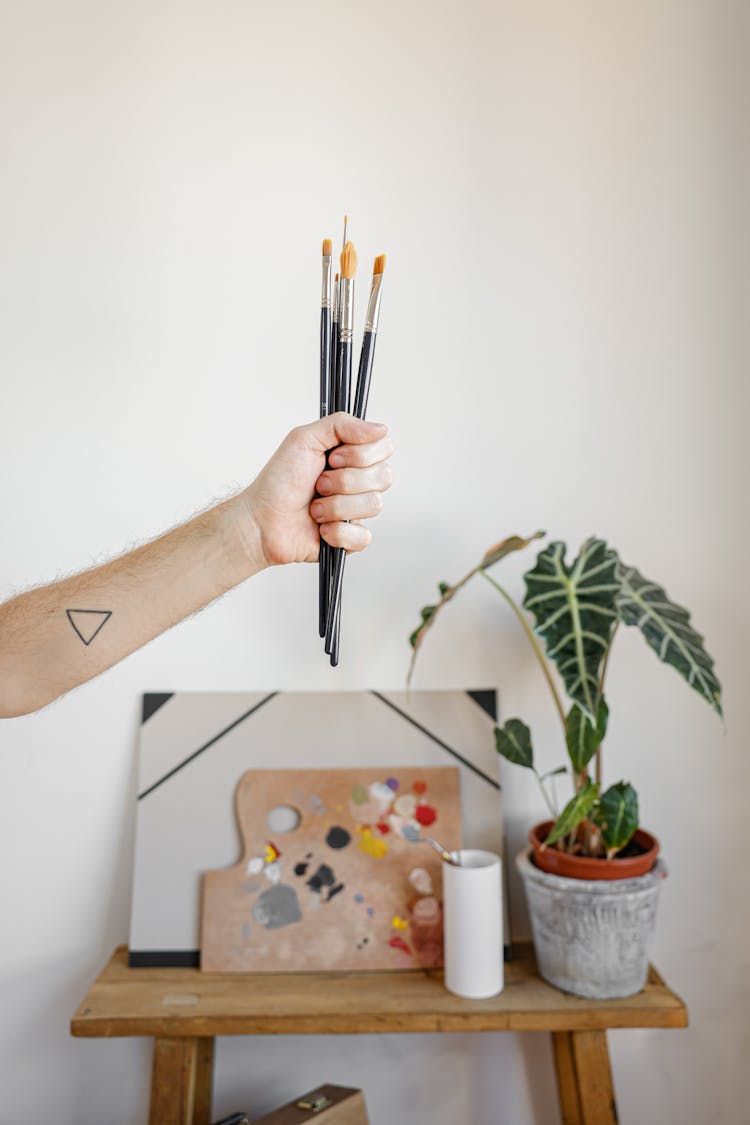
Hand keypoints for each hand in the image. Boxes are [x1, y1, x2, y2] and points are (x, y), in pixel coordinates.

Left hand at [239, 413, 393, 566]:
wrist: (262, 520)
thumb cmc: (279, 481)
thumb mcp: (304, 439)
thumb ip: (342, 424)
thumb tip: (380, 428)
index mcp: (351, 456)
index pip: (384, 447)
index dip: (360, 454)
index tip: (332, 457)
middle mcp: (359, 482)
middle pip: (384, 476)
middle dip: (344, 481)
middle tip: (318, 483)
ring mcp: (357, 511)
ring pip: (373, 505)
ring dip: (335, 506)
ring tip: (314, 507)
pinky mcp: (351, 539)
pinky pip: (363, 536)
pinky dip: (336, 532)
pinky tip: (320, 528)